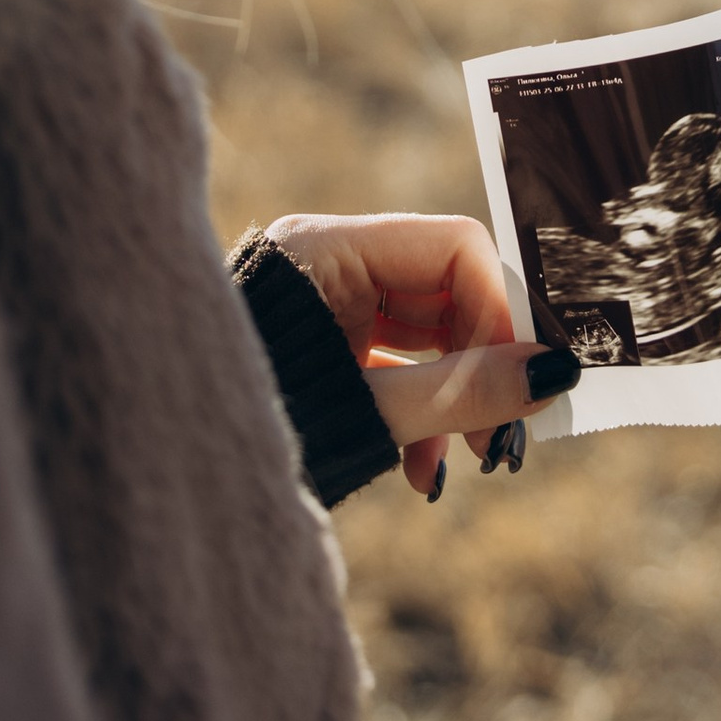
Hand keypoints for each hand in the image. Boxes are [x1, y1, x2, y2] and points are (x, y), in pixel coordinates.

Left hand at [264, 212, 574, 498]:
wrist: (164, 473)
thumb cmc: (257, 427)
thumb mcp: (371, 412)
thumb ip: (463, 392)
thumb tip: (556, 373)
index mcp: (328, 249)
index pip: (453, 248)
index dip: (497, 313)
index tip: (521, 381)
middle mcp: (328, 266)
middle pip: (446, 294)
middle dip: (480, 369)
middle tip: (500, 440)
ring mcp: (324, 309)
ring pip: (425, 340)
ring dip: (453, 403)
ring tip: (457, 466)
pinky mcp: (323, 351)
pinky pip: (394, 369)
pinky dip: (419, 416)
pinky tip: (421, 472)